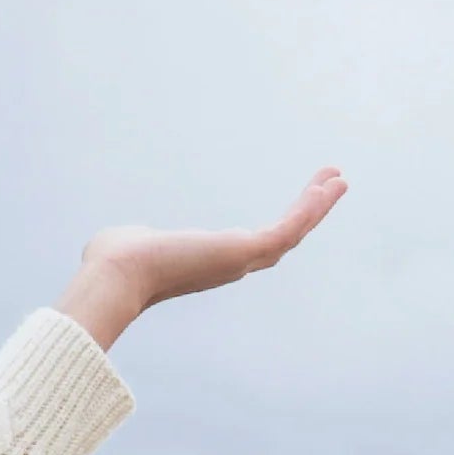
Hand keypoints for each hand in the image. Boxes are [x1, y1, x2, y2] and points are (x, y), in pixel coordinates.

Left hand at [57, 168, 344, 347]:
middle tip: (331, 186)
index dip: (279, 227)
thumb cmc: (114, 261)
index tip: (295, 205)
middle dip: (308, 212)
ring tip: (340, 180)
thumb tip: (132, 235)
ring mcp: (239, 261)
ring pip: (291, 233)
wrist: (115, 274)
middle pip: (282, 238)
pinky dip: (310, 209)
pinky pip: (287, 229)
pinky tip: (329, 186)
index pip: (255, 244)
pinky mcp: (243, 251)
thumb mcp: (133, 239)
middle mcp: (230, 266)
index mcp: (209, 262)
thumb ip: (142, 236)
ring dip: (317, 207)